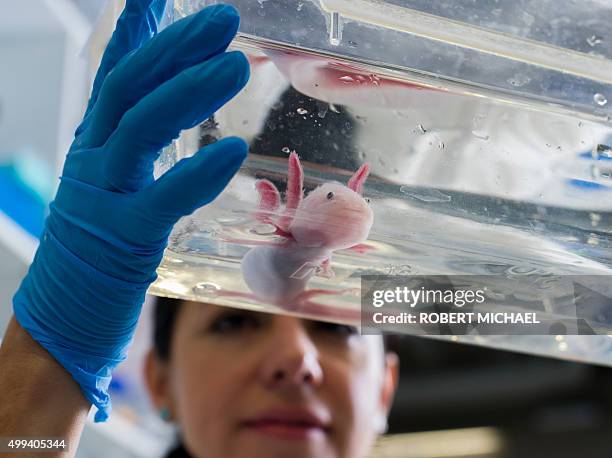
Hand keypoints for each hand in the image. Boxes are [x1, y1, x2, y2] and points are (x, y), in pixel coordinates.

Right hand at [12, 0, 248, 421]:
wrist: (59, 322)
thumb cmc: (95, 258)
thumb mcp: (112, 190)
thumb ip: (135, 151)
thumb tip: (160, 118)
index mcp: (95, 148)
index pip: (116, 76)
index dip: (139, 31)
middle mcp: (93, 161)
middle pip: (132, 86)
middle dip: (178, 46)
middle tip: (224, 16)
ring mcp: (103, 197)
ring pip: (142, 127)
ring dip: (190, 91)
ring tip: (236, 64)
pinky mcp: (123, 240)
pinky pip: (162, 198)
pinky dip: (196, 173)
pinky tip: (231, 150)